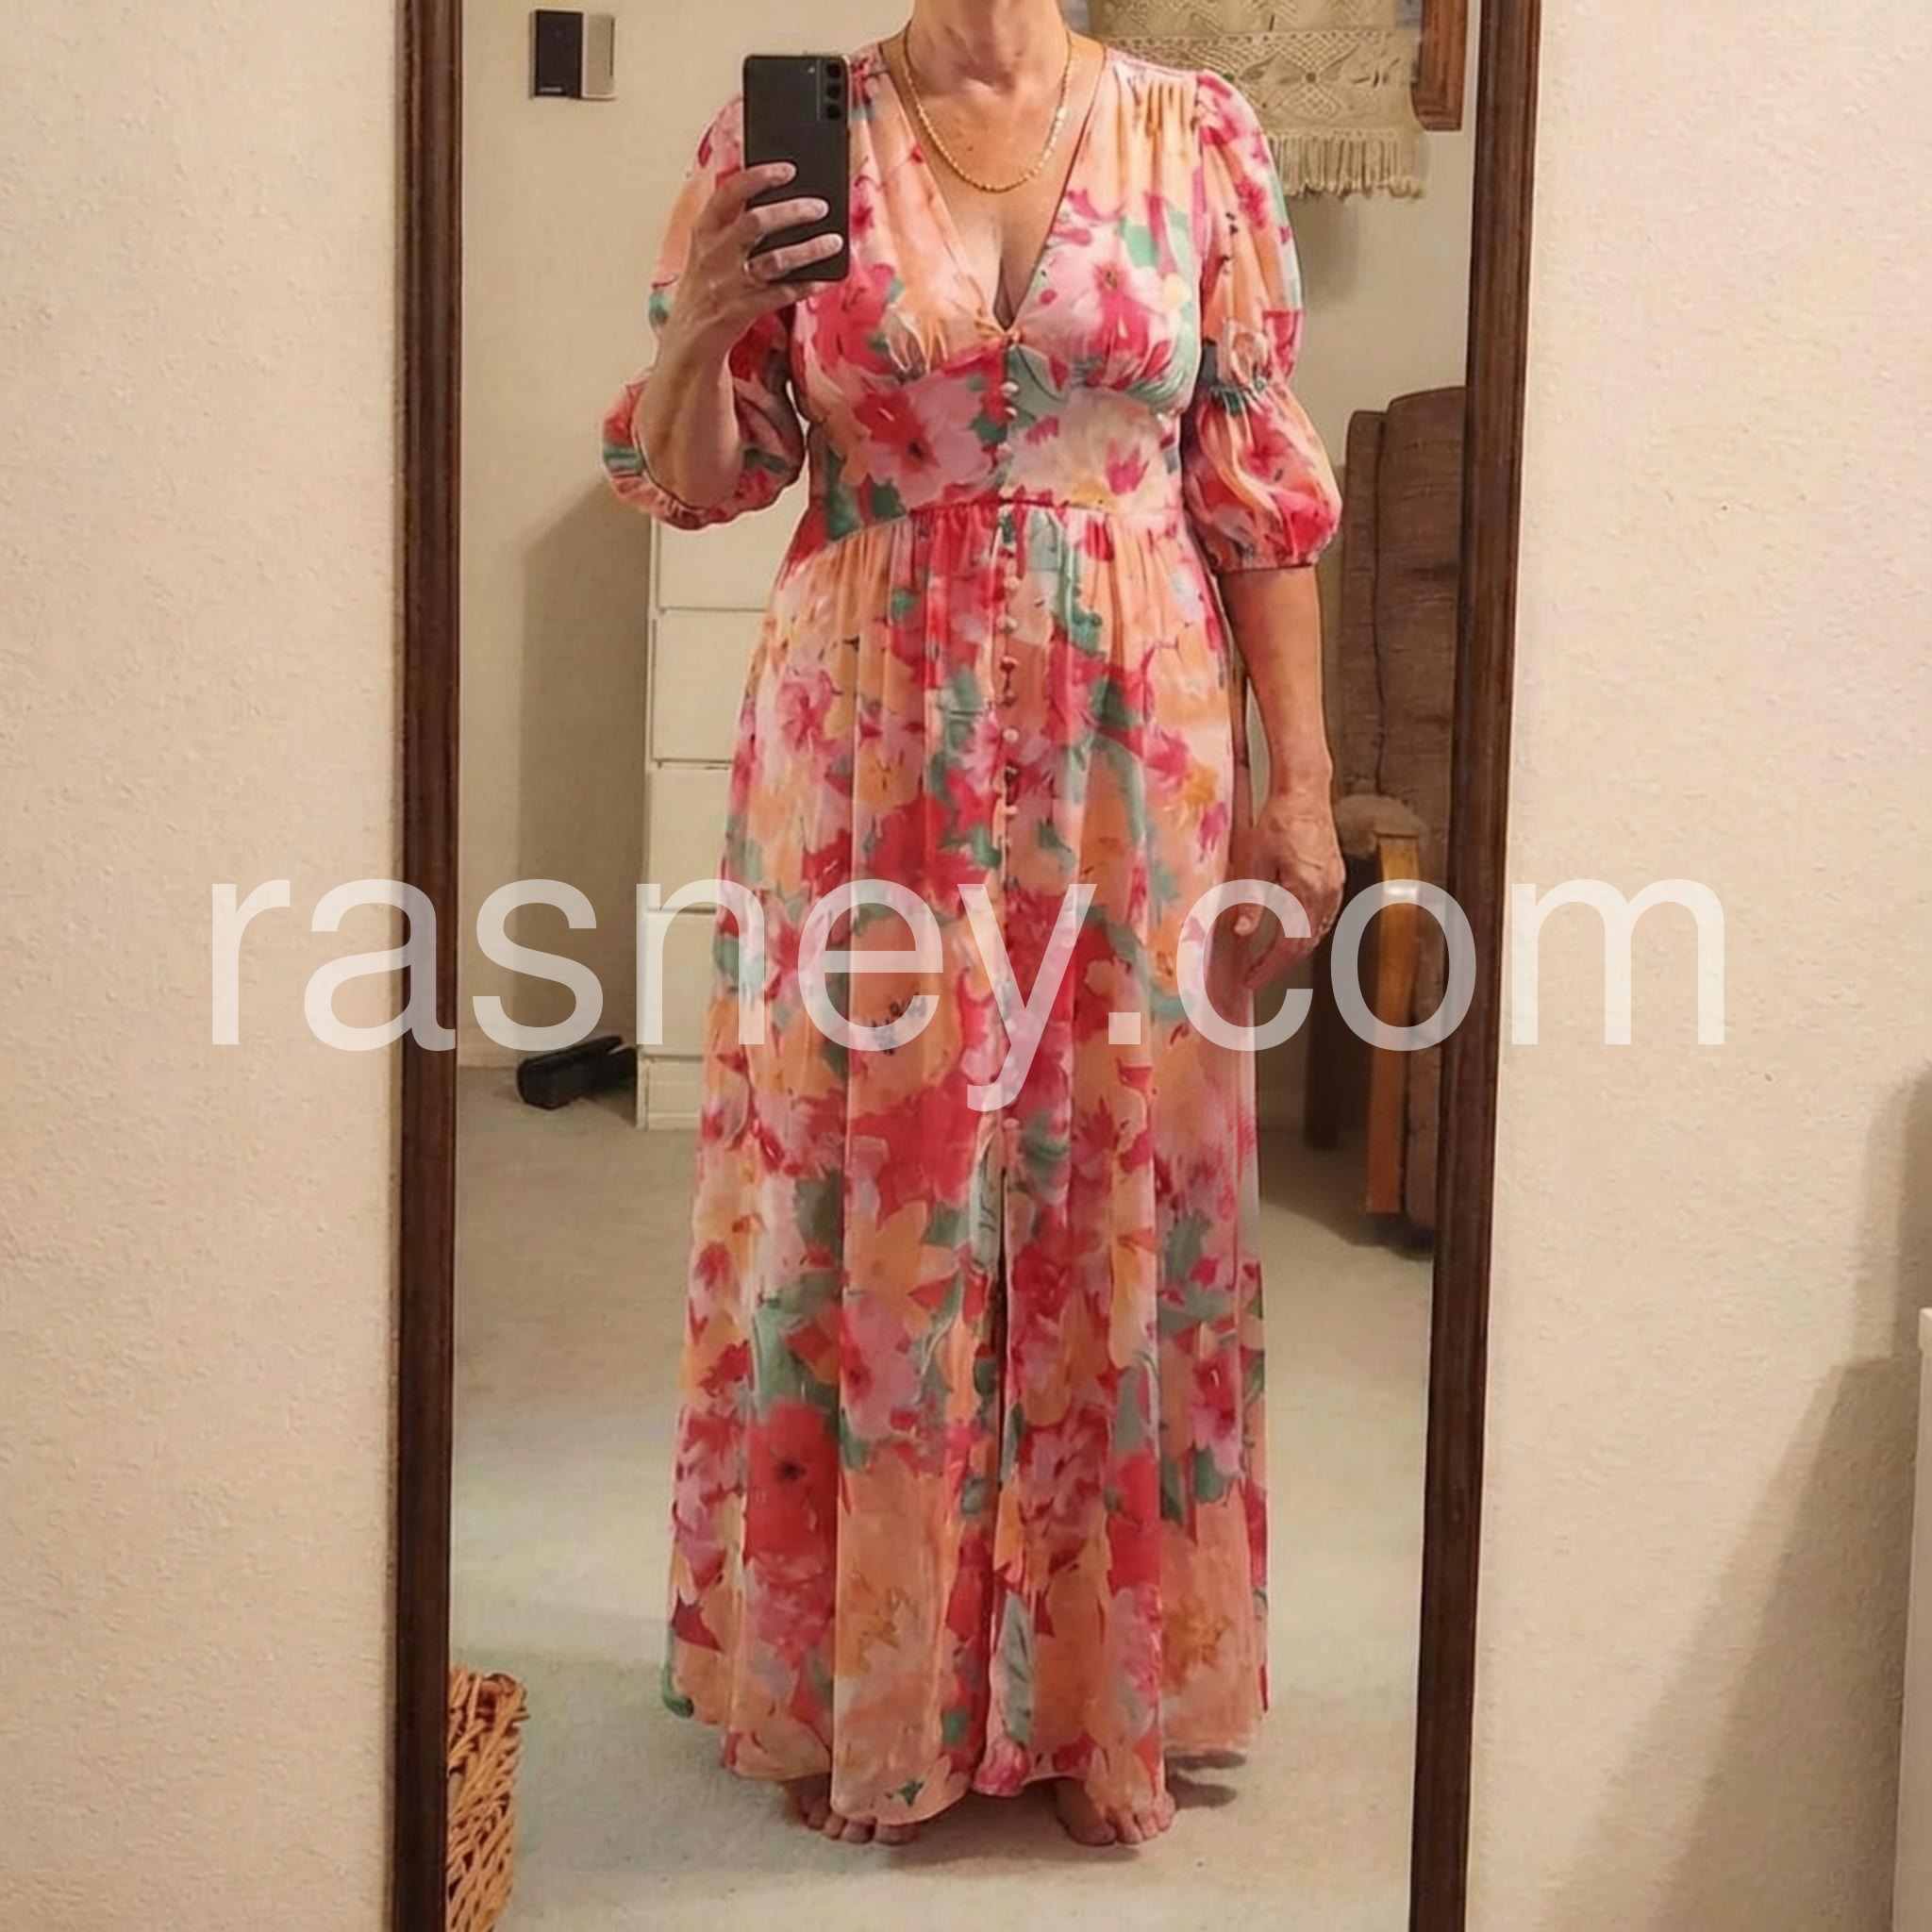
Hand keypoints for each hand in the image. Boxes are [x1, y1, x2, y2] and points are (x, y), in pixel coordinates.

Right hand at [660, 160, 842, 359]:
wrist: (686, 343)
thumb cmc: (707, 289)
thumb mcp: (709, 253)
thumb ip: (734, 228)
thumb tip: (783, 204)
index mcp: (703, 232)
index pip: (728, 193)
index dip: (758, 176)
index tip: (788, 169)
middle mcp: (713, 254)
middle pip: (755, 222)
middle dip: (792, 211)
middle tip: (821, 206)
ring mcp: (726, 284)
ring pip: (774, 260)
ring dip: (808, 249)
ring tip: (834, 241)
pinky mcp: (739, 312)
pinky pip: (779, 295)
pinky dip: (804, 286)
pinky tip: (822, 279)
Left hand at [1229, 791, 1344, 988]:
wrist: (1305, 792)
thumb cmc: (1278, 820)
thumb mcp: (1253, 860)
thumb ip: (1250, 899)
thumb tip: (1241, 933)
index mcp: (1306, 892)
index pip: (1288, 946)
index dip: (1267, 967)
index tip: (1249, 980)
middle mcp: (1326, 893)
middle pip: (1305, 945)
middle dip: (1278, 964)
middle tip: (1255, 975)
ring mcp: (1335, 887)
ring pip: (1316, 933)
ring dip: (1293, 950)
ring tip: (1268, 960)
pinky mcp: (1336, 879)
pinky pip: (1322, 916)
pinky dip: (1305, 931)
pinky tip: (1290, 932)